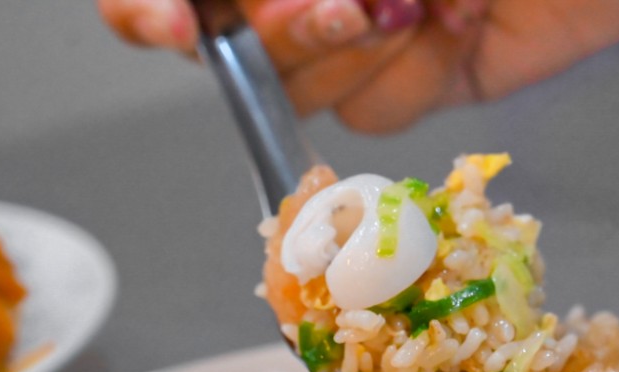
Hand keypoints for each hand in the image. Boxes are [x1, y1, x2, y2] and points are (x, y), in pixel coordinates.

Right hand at [96, 0, 618, 131]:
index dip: (153, 10)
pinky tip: (465, 17)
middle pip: (233, 50)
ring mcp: (366, 35)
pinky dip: (422, 71)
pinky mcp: (423, 79)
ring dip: (367, 46)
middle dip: (291, 30)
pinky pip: (381, 114)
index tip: (181, 23)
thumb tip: (221, 1)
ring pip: (306, 91)